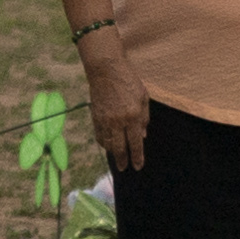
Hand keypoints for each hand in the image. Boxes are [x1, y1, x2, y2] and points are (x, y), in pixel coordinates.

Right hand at [82, 44, 150, 177]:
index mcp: (133, 116)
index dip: (137, 157)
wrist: (105, 70)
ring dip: (112, 153)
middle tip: (124, 168)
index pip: (135, 143)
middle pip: (119, 147)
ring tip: (116, 158)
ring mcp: (105, 120)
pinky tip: (107, 145)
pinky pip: (99, 135)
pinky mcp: (95, 117)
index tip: (137, 166)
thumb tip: (142, 135)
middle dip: (122, 160)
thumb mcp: (143, 97)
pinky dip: (103, 143)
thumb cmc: (128, 81)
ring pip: (107, 143)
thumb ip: (144, 118)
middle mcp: (118, 121)